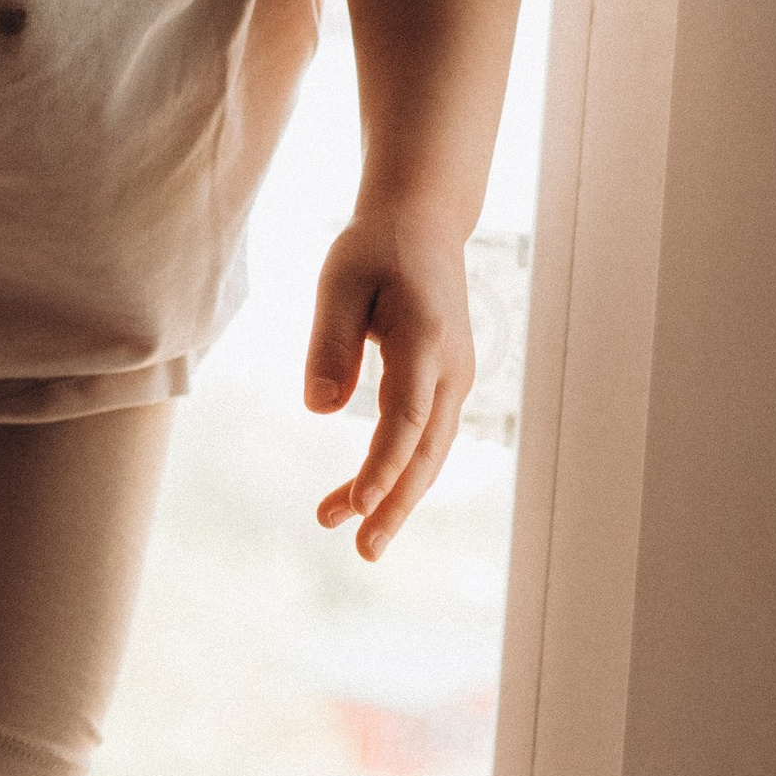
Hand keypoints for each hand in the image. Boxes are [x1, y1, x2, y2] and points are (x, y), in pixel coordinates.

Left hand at [303, 198, 474, 558]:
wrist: (423, 224)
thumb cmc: (374, 249)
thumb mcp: (338, 282)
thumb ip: (329, 343)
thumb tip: (318, 410)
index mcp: (425, 342)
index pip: (405, 418)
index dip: (382, 467)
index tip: (355, 506)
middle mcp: (451, 369)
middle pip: (426, 452)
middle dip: (394, 504)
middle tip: (363, 551)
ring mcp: (456, 379)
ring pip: (430, 453)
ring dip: (396, 496)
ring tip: (357, 537)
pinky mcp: (446, 385)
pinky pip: (427, 439)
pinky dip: (402, 473)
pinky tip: (369, 498)